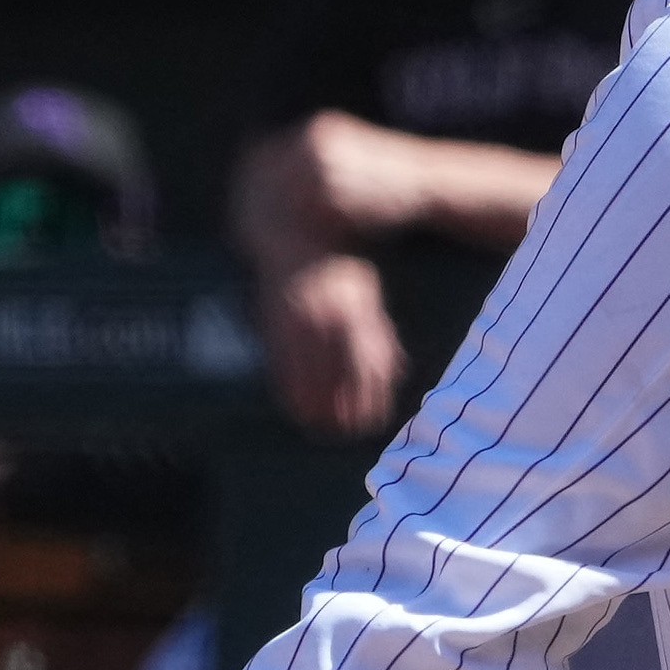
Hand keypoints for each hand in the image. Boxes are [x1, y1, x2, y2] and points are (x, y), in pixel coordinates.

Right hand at [255, 250, 405, 438]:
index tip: (370, 421)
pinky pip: (281, 364)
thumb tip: (395, 371)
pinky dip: (288, 389)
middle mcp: (327, 320)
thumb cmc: (341, 272)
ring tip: (320, 428)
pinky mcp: (275, 322)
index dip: (368, 398)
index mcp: (356, 313)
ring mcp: (297, 321)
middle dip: (342, 410)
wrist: (298, 236)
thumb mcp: (368, 298)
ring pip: (306, 375)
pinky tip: (295, 407)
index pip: (367, 368)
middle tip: (346, 433)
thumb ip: (380, 335)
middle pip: (336, 377)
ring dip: (314, 406)